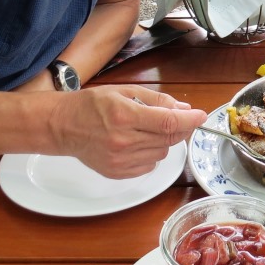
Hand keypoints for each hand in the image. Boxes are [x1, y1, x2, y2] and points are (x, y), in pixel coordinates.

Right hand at [49, 85, 207, 178]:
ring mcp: (120, 160)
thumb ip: (156, 99)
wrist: (64, 127)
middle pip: (168, 139)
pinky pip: (149, 165)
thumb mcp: (124, 91)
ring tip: (147, 129)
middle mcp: (123, 141)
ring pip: (161, 153)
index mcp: (125, 116)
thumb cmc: (92, 105)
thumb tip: (183, 108)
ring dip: (163, 141)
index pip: (168, 122)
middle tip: (176, 118)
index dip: (189, 120)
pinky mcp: (118, 173)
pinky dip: (151, 154)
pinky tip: (138, 142)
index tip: (201, 116)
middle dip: (179, 128)